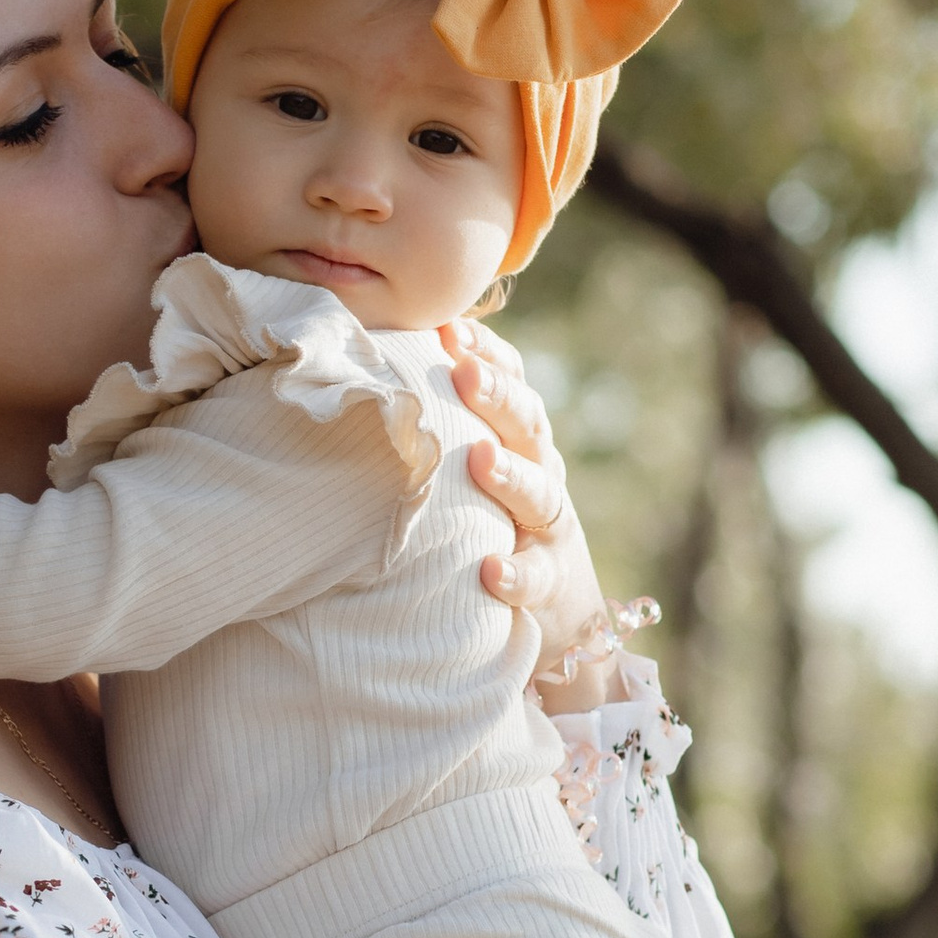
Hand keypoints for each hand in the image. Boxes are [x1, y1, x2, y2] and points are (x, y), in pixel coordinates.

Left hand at [437, 322, 616, 702]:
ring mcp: (548, 528)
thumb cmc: (495, 520)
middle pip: (527, 426)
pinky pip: (535, 578)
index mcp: (520, 439)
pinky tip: (492, 571)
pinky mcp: (548, 582)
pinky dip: (516, 575)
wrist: (558, 607)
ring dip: (510, 476)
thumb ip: (445, 424)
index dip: (488, 355)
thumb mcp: (479, 466)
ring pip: (540, 495)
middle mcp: (542, 473)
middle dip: (498, 396)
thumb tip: (379, 363)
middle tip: (464, 371)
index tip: (451, 330)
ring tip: (481, 459)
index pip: (513, 384)